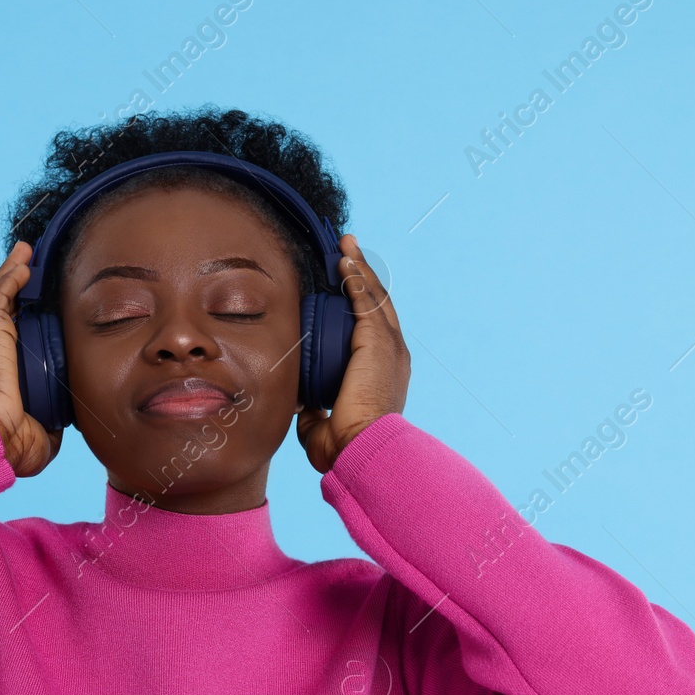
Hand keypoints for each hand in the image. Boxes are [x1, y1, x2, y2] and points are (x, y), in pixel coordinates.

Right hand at [0, 241, 63, 476]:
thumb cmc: (12, 443)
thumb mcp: (40, 430)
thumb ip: (50, 420)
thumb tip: (62, 418)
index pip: (6, 339)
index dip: (16, 319)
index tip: (29, 305)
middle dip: (10, 286)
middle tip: (24, 266)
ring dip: (11, 273)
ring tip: (24, 253)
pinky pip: (0, 296)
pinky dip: (10, 277)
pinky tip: (23, 263)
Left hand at [296, 235, 410, 473]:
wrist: (362, 448)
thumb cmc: (346, 446)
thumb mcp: (322, 424)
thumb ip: (314, 411)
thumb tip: (301, 403)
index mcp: (384, 373)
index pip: (373, 330)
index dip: (361, 305)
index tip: (347, 285)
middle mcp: (394, 355)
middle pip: (378, 305)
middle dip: (363, 275)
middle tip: (349, 252)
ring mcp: (390, 346)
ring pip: (374, 297)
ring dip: (359, 268)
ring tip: (346, 245)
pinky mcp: (379, 342)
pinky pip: (367, 301)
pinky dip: (357, 278)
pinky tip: (345, 260)